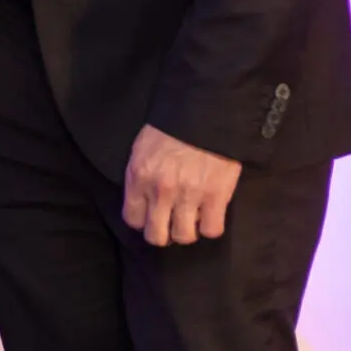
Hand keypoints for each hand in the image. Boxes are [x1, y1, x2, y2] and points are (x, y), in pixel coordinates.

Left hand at [122, 123, 242, 245]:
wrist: (204, 113)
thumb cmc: (169, 129)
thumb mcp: (141, 150)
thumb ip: (139, 177)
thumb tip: (143, 201)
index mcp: (138, 177)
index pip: (133, 219)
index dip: (143, 222)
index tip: (151, 218)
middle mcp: (160, 191)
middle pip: (156, 235)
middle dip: (163, 234)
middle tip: (171, 225)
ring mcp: (189, 195)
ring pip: (184, 236)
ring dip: (188, 231)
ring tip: (192, 219)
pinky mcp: (216, 196)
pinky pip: (212, 229)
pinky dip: (211, 227)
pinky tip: (210, 215)